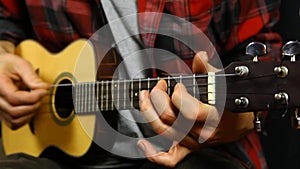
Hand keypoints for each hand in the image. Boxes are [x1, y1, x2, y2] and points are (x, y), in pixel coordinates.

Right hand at [0, 42, 49, 129]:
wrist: (0, 67)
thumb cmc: (7, 64)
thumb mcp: (20, 64)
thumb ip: (32, 77)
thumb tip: (44, 87)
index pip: (15, 98)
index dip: (33, 97)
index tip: (44, 91)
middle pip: (15, 111)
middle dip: (34, 105)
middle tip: (41, 94)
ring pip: (15, 120)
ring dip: (31, 112)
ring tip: (36, 100)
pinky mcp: (3, 113)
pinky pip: (14, 123)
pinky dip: (26, 118)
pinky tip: (31, 106)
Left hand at [138, 51, 253, 166]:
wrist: (240, 123)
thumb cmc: (232, 103)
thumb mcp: (223, 82)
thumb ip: (208, 69)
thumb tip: (200, 57)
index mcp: (212, 116)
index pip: (188, 110)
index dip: (178, 95)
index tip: (179, 85)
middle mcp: (200, 132)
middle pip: (168, 118)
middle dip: (158, 96)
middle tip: (160, 85)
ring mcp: (192, 141)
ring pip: (162, 131)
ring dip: (148, 112)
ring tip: (145, 97)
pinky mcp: (187, 147)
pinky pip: (169, 159)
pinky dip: (153, 155)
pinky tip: (142, 144)